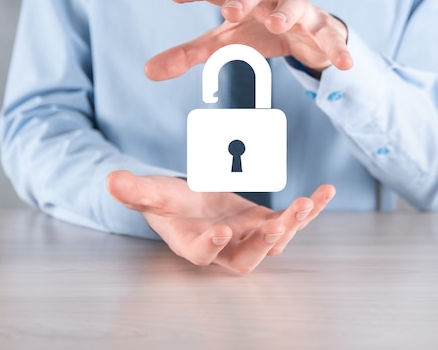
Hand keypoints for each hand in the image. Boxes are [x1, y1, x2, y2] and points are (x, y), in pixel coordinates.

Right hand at [106, 171, 335, 273]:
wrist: (190, 202)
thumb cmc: (167, 202)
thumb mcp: (150, 192)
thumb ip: (135, 190)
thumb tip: (111, 180)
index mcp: (193, 244)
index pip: (201, 254)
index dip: (211, 246)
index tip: (221, 231)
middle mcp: (225, 248)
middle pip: (247, 257)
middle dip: (263, 242)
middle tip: (276, 223)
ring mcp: (249, 236)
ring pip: (276, 241)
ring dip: (293, 224)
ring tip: (307, 202)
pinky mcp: (266, 222)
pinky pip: (292, 220)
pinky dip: (311, 209)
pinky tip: (326, 192)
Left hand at [145, 0, 352, 80]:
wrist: (301, 32)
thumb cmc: (255, 30)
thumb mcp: (222, 42)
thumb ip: (188, 54)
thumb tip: (148, 71)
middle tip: (229, 12)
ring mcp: (298, 10)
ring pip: (295, 2)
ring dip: (286, 11)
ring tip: (276, 24)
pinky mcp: (321, 27)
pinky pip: (329, 34)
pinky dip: (336, 47)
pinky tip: (344, 64)